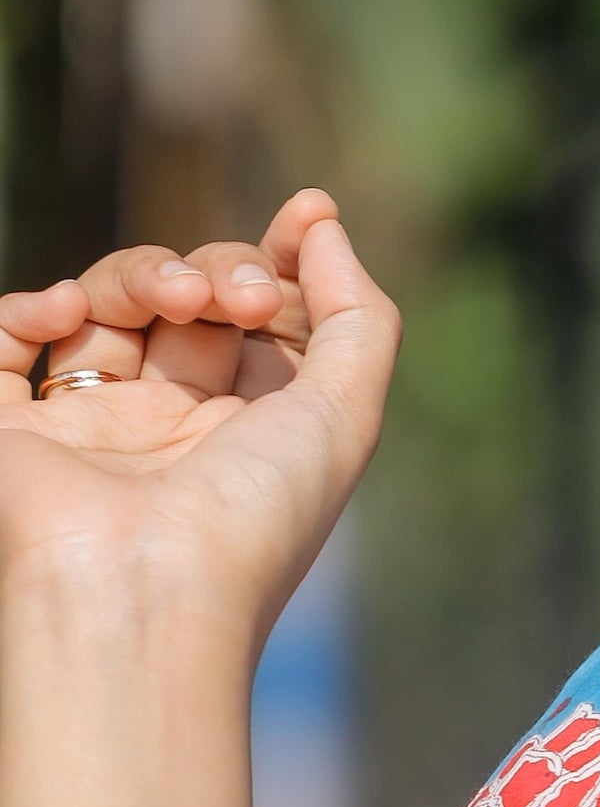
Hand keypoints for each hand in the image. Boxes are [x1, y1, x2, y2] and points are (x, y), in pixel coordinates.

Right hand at [0, 188, 399, 626]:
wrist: (140, 593)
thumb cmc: (252, 517)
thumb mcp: (345, 416)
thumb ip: (358, 316)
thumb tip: (320, 221)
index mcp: (251, 429)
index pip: (260, 315)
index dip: (279, 260)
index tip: (303, 213)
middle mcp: (172, 426)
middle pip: (189, 297)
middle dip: (221, 268)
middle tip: (237, 298)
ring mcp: (90, 425)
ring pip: (107, 302)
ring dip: (143, 273)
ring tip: (175, 299)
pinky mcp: (14, 432)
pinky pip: (7, 342)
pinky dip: (29, 308)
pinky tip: (65, 312)